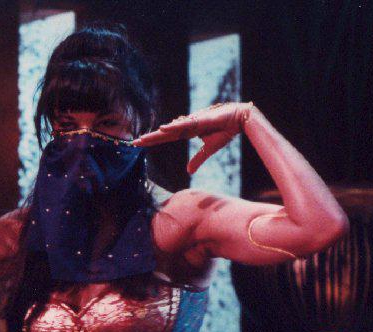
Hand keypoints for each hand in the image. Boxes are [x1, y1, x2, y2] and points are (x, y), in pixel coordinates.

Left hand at [132, 101, 254, 174]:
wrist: (239, 119)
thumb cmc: (225, 130)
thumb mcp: (209, 149)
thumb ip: (198, 159)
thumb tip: (188, 171)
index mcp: (187, 132)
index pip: (166, 137)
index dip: (153, 140)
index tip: (140, 143)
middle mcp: (186, 126)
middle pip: (164, 133)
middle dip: (149, 138)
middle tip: (133, 143)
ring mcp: (192, 122)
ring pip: (171, 129)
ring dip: (156, 134)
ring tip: (142, 139)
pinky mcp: (200, 120)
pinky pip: (185, 124)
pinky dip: (174, 127)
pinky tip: (162, 128)